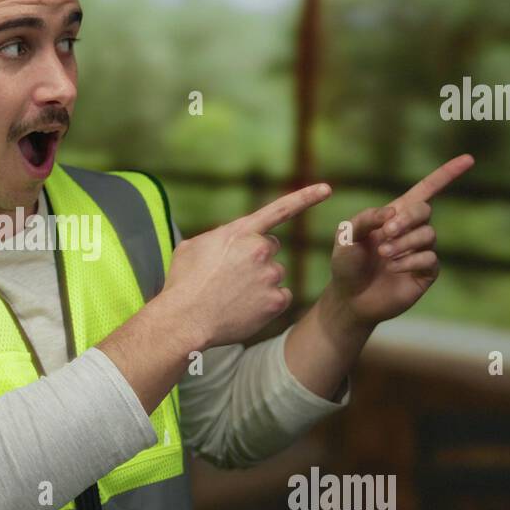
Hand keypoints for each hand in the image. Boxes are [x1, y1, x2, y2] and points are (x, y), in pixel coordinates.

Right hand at [161, 182, 331, 347]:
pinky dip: (267, 302)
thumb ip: (218, 237)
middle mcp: (260, 250)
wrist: (184, 319)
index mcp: (240, 232)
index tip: (326, 189)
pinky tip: (245, 307)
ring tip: (232, 295)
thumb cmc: (182, 284)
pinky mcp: (275, 301)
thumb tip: (228, 242)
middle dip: (258, 258)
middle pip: (271, 248)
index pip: (279, 210)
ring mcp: (270, 276)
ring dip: (260, 282)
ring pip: (275, 274)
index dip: (305, 198)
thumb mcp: (192, 247)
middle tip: (233, 275)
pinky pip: (281, 296)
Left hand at [326, 154, 474, 328]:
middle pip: (425, 210)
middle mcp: (411, 230)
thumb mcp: (346, 236)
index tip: (469, 159)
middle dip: (407, 218)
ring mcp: (420, 251)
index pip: (425, 190)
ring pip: (428, 235)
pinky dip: (411, 260)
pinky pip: (430, 258)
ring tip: (384, 254)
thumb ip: (365, 219)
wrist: (349, 299)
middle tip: (385, 232)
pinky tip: (393, 268)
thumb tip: (392, 212)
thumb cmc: (346, 264)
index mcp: (394, 215)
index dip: (446, 174)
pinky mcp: (425, 273)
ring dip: (405, 242)